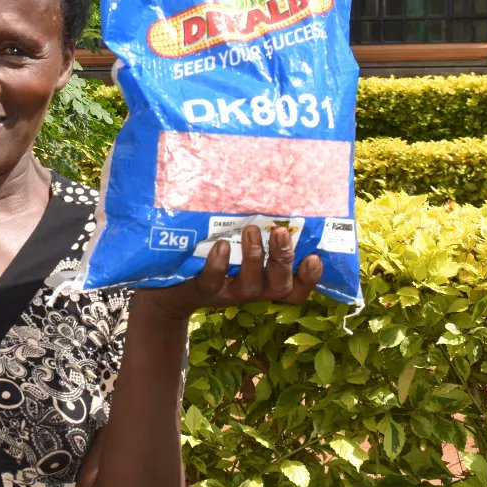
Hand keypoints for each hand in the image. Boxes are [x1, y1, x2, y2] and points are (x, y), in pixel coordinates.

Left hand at [134, 226, 322, 323]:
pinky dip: (219, 264)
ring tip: (250, 229)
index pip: (297, 289)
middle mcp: (254, 290)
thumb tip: (273, 194)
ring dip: (254, 256)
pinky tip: (221, 246)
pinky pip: (214, 280)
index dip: (310, 278)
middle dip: (283, 257)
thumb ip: (257, 231)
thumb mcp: (238, 249)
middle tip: (280, 231)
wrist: (171, 286)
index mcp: (267, 281)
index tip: (315, 256)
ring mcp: (229, 292)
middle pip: (280, 284)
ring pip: (251, 284)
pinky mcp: (204, 290)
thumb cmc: (214, 259)